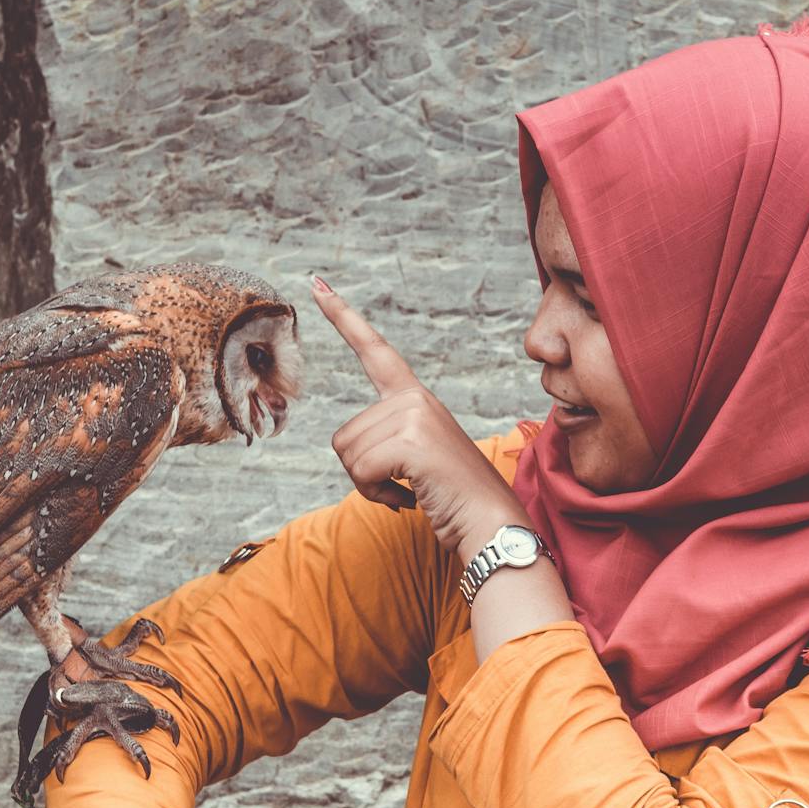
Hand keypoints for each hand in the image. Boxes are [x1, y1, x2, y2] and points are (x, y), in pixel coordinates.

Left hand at [311, 275, 528, 559]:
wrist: (491, 523)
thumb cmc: (453, 499)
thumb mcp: (416, 459)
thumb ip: (389, 440)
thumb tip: (352, 450)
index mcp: (415, 398)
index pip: (374, 350)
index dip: (343, 317)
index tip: (317, 285)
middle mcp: (415, 398)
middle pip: (344, 435)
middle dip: (362, 473)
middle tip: (403, 486)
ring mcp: (415, 415)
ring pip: (348, 454)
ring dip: (370, 485)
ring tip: (409, 490)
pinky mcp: (412, 440)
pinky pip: (361, 470)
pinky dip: (377, 495)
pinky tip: (409, 499)